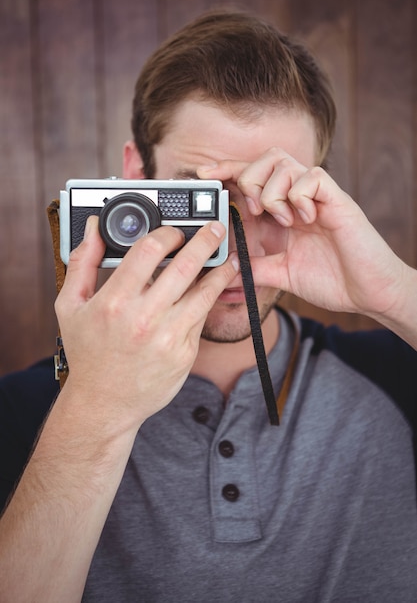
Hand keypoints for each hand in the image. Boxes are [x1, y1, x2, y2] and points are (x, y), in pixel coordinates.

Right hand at [55, 217, 238, 432]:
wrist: (105, 403)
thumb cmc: (88, 353)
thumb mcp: (71, 306)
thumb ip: (83, 262)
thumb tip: (95, 227)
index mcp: (114, 302)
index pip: (149, 251)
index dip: (167, 234)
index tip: (174, 231)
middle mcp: (144, 318)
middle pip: (184, 266)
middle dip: (205, 241)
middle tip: (215, 228)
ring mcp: (168, 337)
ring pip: (204, 292)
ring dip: (221, 269)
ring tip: (229, 256)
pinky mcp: (185, 352)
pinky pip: (202, 316)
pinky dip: (213, 297)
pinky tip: (218, 286)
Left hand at [199, 148, 404, 320]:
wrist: (368, 294)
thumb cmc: (333, 280)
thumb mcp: (282, 274)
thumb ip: (254, 269)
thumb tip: (224, 274)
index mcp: (285, 210)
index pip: (253, 176)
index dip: (228, 169)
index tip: (204, 174)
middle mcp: (299, 197)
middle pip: (267, 158)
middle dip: (250, 179)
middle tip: (255, 211)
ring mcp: (318, 197)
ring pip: (285, 162)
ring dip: (273, 191)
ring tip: (283, 219)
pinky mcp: (337, 200)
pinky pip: (312, 177)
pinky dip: (299, 196)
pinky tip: (305, 219)